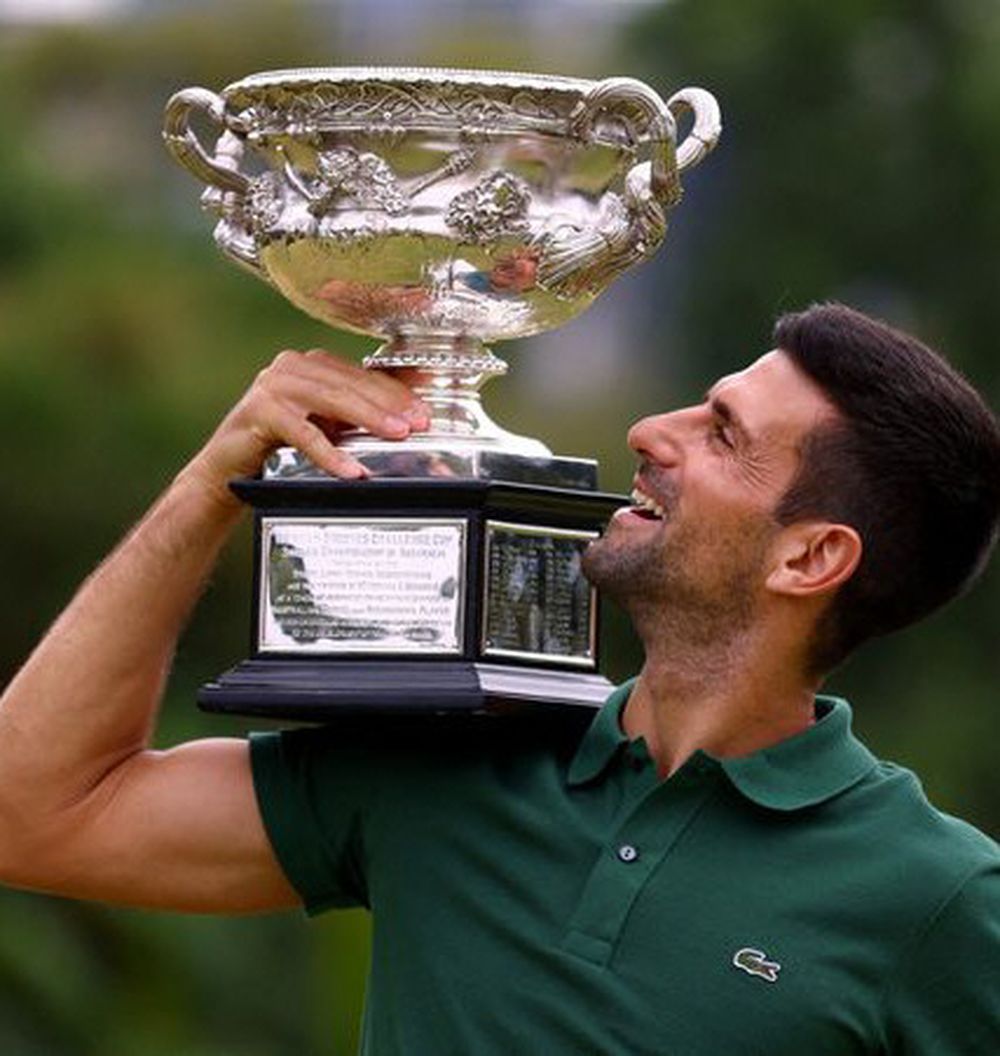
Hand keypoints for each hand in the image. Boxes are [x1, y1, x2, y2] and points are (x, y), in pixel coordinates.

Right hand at [184, 349, 430, 504]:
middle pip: (350, 383)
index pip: (362, 374)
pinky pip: (302, 433)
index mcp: (312, 364)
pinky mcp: (258, 411)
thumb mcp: (327, 426)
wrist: (227, 469)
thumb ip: (359, 413)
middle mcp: (292, 366)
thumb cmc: (280, 445)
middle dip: (389, 404)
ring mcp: (273, 385)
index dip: (397, 392)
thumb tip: (408, 411)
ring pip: (331, 400)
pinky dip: (329, 453)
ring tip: (396, 436)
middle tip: (417, 424)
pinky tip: (350, 470)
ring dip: (368, 419)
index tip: (424, 411)